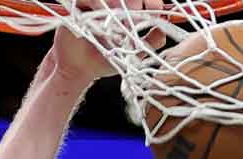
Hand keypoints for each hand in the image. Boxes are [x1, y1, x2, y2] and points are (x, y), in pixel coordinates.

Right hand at [49, 0, 165, 84]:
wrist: (79, 68)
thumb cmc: (104, 59)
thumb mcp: (133, 54)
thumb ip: (151, 41)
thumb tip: (163, 29)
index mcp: (128, 9)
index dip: (152, 1)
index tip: (155, 9)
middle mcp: (113, 2)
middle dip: (136, 1)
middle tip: (136, 14)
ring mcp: (97, 2)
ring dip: (118, 2)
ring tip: (119, 18)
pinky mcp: (79, 3)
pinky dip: (98, 2)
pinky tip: (104, 13)